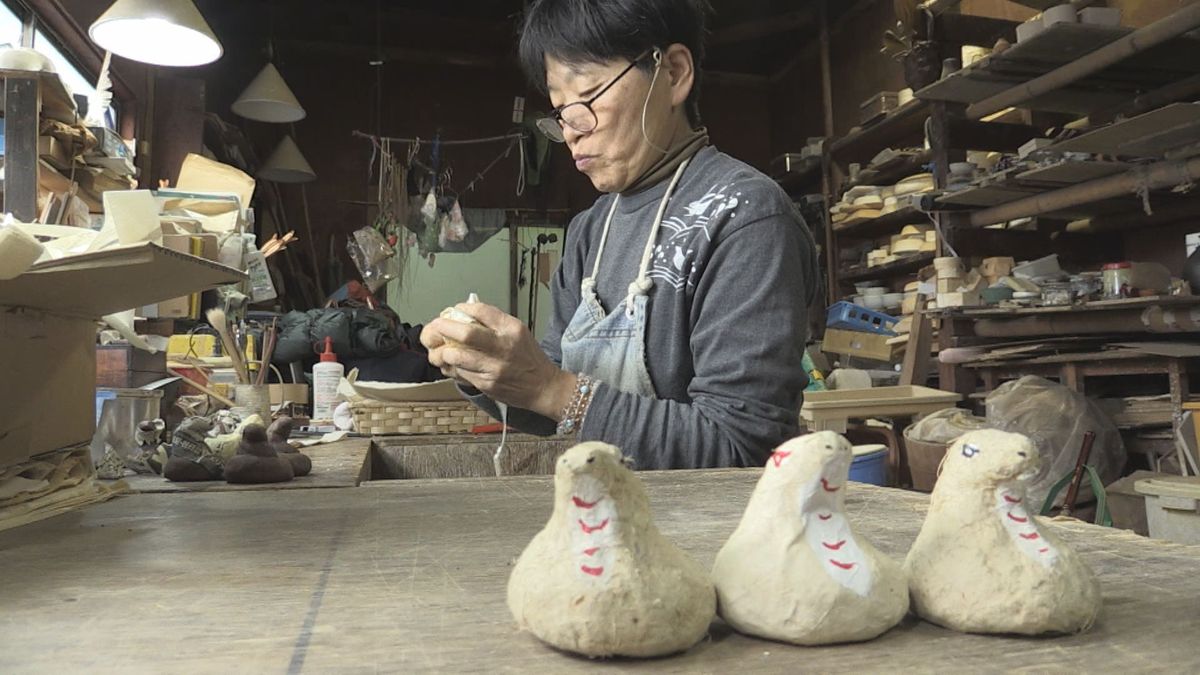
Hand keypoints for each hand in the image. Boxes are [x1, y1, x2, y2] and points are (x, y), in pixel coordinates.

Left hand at [421, 302, 575, 418]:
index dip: (462, 308)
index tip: (455, 310)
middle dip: (444, 328)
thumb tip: (465, 312)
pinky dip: (450, 367)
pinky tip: (451, 364)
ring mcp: (494, 368)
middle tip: (436, 326)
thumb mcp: (518, 331)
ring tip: (441, 349)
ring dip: (443, 352)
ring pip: (457, 357)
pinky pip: (459, 374)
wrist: (543, 387)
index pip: (481, 311)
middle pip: (466, 333)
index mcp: (512, 329)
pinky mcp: (486, 384)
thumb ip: (494, 321)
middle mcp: (503, 347)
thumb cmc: (529, 358)